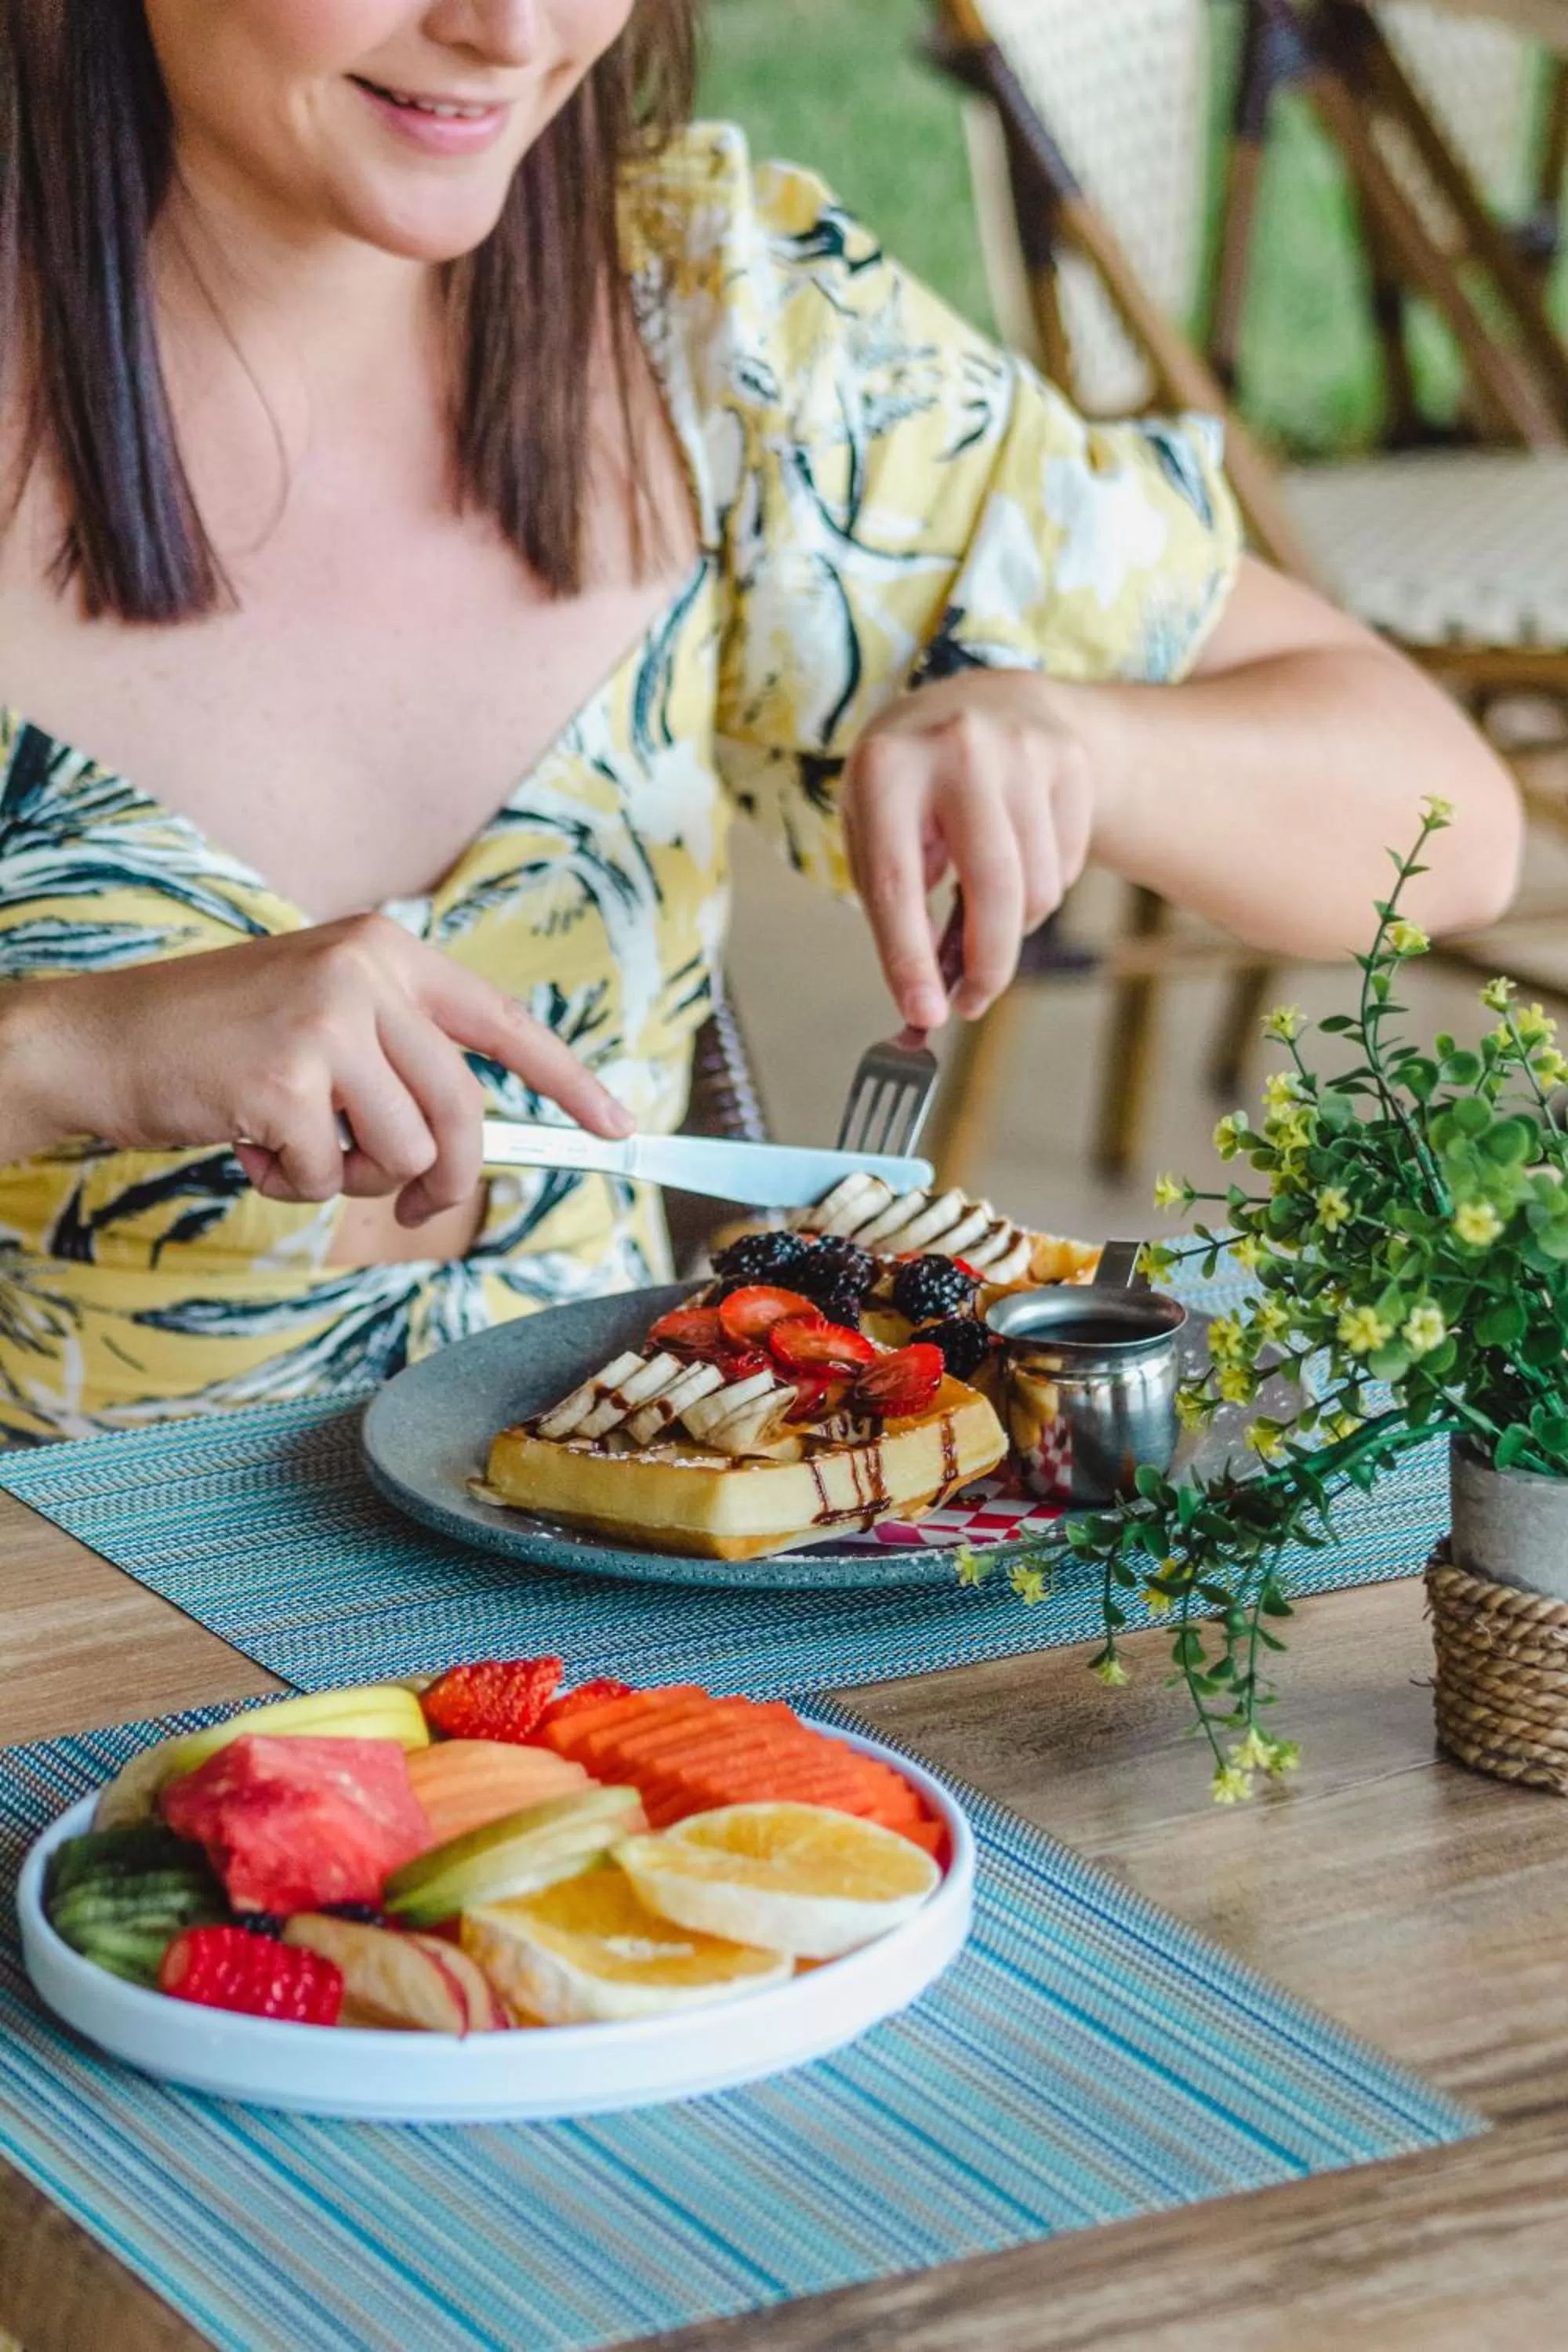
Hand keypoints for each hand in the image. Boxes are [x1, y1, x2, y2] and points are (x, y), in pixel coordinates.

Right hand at [22, 914, 632, 1224]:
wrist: (99, 1039)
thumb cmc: (216, 1043)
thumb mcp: (322, 1016)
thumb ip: (398, 1056)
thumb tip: (474, 1144)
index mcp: (386, 950)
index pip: (504, 1022)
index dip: (568, 1082)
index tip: (619, 1127)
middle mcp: (366, 972)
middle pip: (462, 1112)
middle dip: (443, 1181)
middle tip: (407, 1208)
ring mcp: (327, 1021)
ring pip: (406, 1153)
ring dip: (349, 1177)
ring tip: (289, 1142)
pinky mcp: (285, 1078)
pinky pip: (328, 1175)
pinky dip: (288, 1183)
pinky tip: (244, 1141)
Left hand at [839, 670, 1093, 1025]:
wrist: (989, 700)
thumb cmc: (914, 783)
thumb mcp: (875, 823)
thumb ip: (891, 901)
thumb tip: (924, 996)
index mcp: (887, 768)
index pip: (897, 882)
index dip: (910, 957)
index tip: (924, 1014)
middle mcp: (958, 750)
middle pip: (993, 887)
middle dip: (988, 964)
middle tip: (972, 1002)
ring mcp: (1024, 751)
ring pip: (1038, 887)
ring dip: (1013, 924)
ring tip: (984, 904)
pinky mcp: (1070, 762)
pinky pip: (1067, 868)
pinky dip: (1043, 889)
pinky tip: (1018, 859)